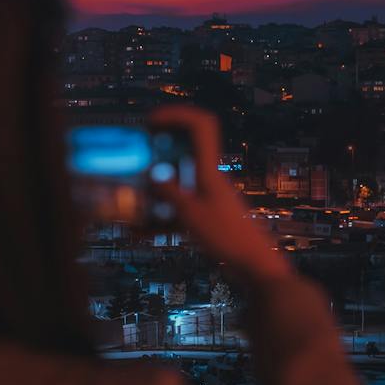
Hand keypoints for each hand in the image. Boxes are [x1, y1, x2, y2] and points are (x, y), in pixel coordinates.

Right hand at [149, 105, 291, 289]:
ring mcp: (207, 198)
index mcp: (210, 170)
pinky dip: (158, 218)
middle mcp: (209, 179)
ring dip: (153, 190)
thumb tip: (152, 176)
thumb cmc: (229, 240)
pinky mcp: (205, 217)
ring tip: (130, 202)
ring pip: (175, 184)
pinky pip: (176, 211)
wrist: (254, 268)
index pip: (200, 126)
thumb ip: (170, 193)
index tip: (151, 121)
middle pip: (184, 151)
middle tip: (135, 156)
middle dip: (157, 150)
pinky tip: (139, 232)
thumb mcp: (191, 214)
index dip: (176, 115)